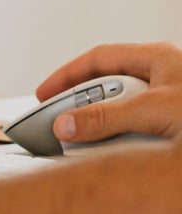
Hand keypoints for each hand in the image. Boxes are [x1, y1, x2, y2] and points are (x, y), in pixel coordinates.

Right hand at [36, 42, 181, 143]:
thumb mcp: (156, 110)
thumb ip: (109, 118)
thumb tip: (67, 124)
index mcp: (159, 58)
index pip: (99, 59)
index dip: (67, 76)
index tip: (44, 95)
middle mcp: (165, 77)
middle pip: (109, 87)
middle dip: (85, 107)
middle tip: (64, 125)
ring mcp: (171, 102)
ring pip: (125, 113)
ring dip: (109, 130)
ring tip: (98, 144)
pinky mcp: (174, 126)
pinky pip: (140, 133)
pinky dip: (126, 144)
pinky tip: (125, 155)